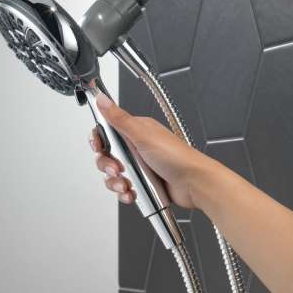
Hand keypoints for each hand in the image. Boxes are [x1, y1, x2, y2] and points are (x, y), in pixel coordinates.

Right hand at [89, 93, 205, 209]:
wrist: (194, 183)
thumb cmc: (177, 157)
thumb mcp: (143, 135)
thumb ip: (119, 118)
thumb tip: (102, 99)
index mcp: (137, 131)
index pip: (108, 131)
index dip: (99, 140)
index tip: (98, 146)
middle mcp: (137, 147)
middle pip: (107, 155)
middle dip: (107, 165)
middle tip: (117, 169)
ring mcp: (140, 166)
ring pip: (114, 174)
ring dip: (115, 182)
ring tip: (125, 185)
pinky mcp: (143, 182)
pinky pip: (124, 188)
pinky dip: (124, 193)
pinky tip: (131, 193)